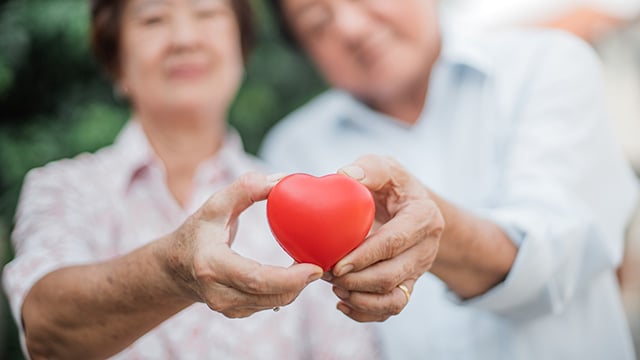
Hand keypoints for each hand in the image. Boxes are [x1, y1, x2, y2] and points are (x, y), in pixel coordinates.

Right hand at [161, 172, 322, 317]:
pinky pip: (268, 305)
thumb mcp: (215, 204)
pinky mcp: (235, 313)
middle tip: (321, 266)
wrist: (175, 266)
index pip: (255, 278)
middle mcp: (217, 292)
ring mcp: (225, 307)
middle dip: (300, 283)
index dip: (289, 278)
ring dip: (296, 288)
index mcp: (210, 264)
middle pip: (269, 295)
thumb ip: (245, 188)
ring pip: (273, 303)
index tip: (314, 268)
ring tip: (310, 267)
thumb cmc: (198, 231)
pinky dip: (286, 292)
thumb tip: (280, 180)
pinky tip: (295, 276)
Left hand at [327, 155, 444, 321]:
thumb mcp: (385, 168)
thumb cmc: (391, 184)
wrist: (408, 205)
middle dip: (357, 281)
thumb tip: (345, 175)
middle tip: (326, 273)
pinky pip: (391, 309)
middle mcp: (426, 247)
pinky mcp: (408, 284)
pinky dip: (365, 312)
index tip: (337, 263)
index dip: (365, 256)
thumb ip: (368, 169)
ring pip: (394, 299)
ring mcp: (418, 270)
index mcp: (423, 216)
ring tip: (334, 287)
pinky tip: (341, 304)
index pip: (394, 242)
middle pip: (392, 276)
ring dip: (360, 299)